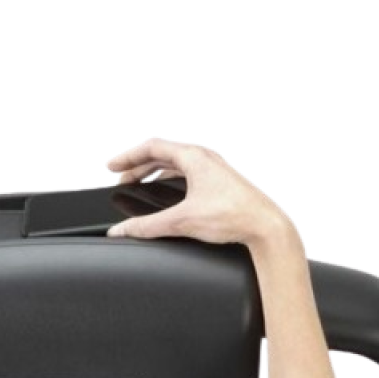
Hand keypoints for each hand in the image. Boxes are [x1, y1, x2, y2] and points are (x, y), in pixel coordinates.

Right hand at [105, 137, 298, 248]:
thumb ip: (147, 226)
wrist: (267, 226)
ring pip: (175, 160)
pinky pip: (188, 169)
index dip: (127, 156)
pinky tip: (165, 186)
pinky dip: (169, 175)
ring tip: (137, 180)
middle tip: (119, 174)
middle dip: (137, 163)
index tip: (111, 166)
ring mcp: (214, 166)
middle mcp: (204, 156)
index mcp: (193, 156)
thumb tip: (122, 230)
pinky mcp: (221, 179)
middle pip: (161, 152)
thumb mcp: (182, 221)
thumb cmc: (234, 216)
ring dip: (153, 168)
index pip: (151, 147)